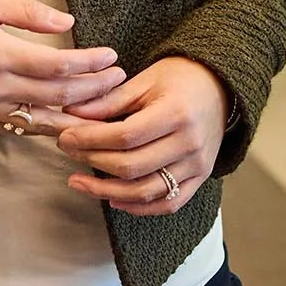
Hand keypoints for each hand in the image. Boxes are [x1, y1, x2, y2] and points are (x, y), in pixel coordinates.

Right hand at [0, 0, 122, 130]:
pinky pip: (21, 129)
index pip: (59, 65)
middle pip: (59, 95)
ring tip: (105, 109)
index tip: (112, 57)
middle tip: (119, 80)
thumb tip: (67, 20)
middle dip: (95, 90)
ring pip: (44, 120)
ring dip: (78, 116)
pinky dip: (48, 128)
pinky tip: (67, 123)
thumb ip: (27, 12)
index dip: (91, 64)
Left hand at [56, 57, 229, 215]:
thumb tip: (70, 114)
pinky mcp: (200, 178)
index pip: (125, 136)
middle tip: (67, 152)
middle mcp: (189, 144)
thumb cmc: (179, 78)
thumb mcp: (144, 81)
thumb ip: (109, 100)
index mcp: (176, 113)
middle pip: (132, 166)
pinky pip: (167, 203)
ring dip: (107, 192)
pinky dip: (138, 207)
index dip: (91, 140)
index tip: (66, 137)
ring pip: (146, 191)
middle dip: (93, 162)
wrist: (219, 87)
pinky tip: (113, 199)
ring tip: (78, 182)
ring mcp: (197, 165)